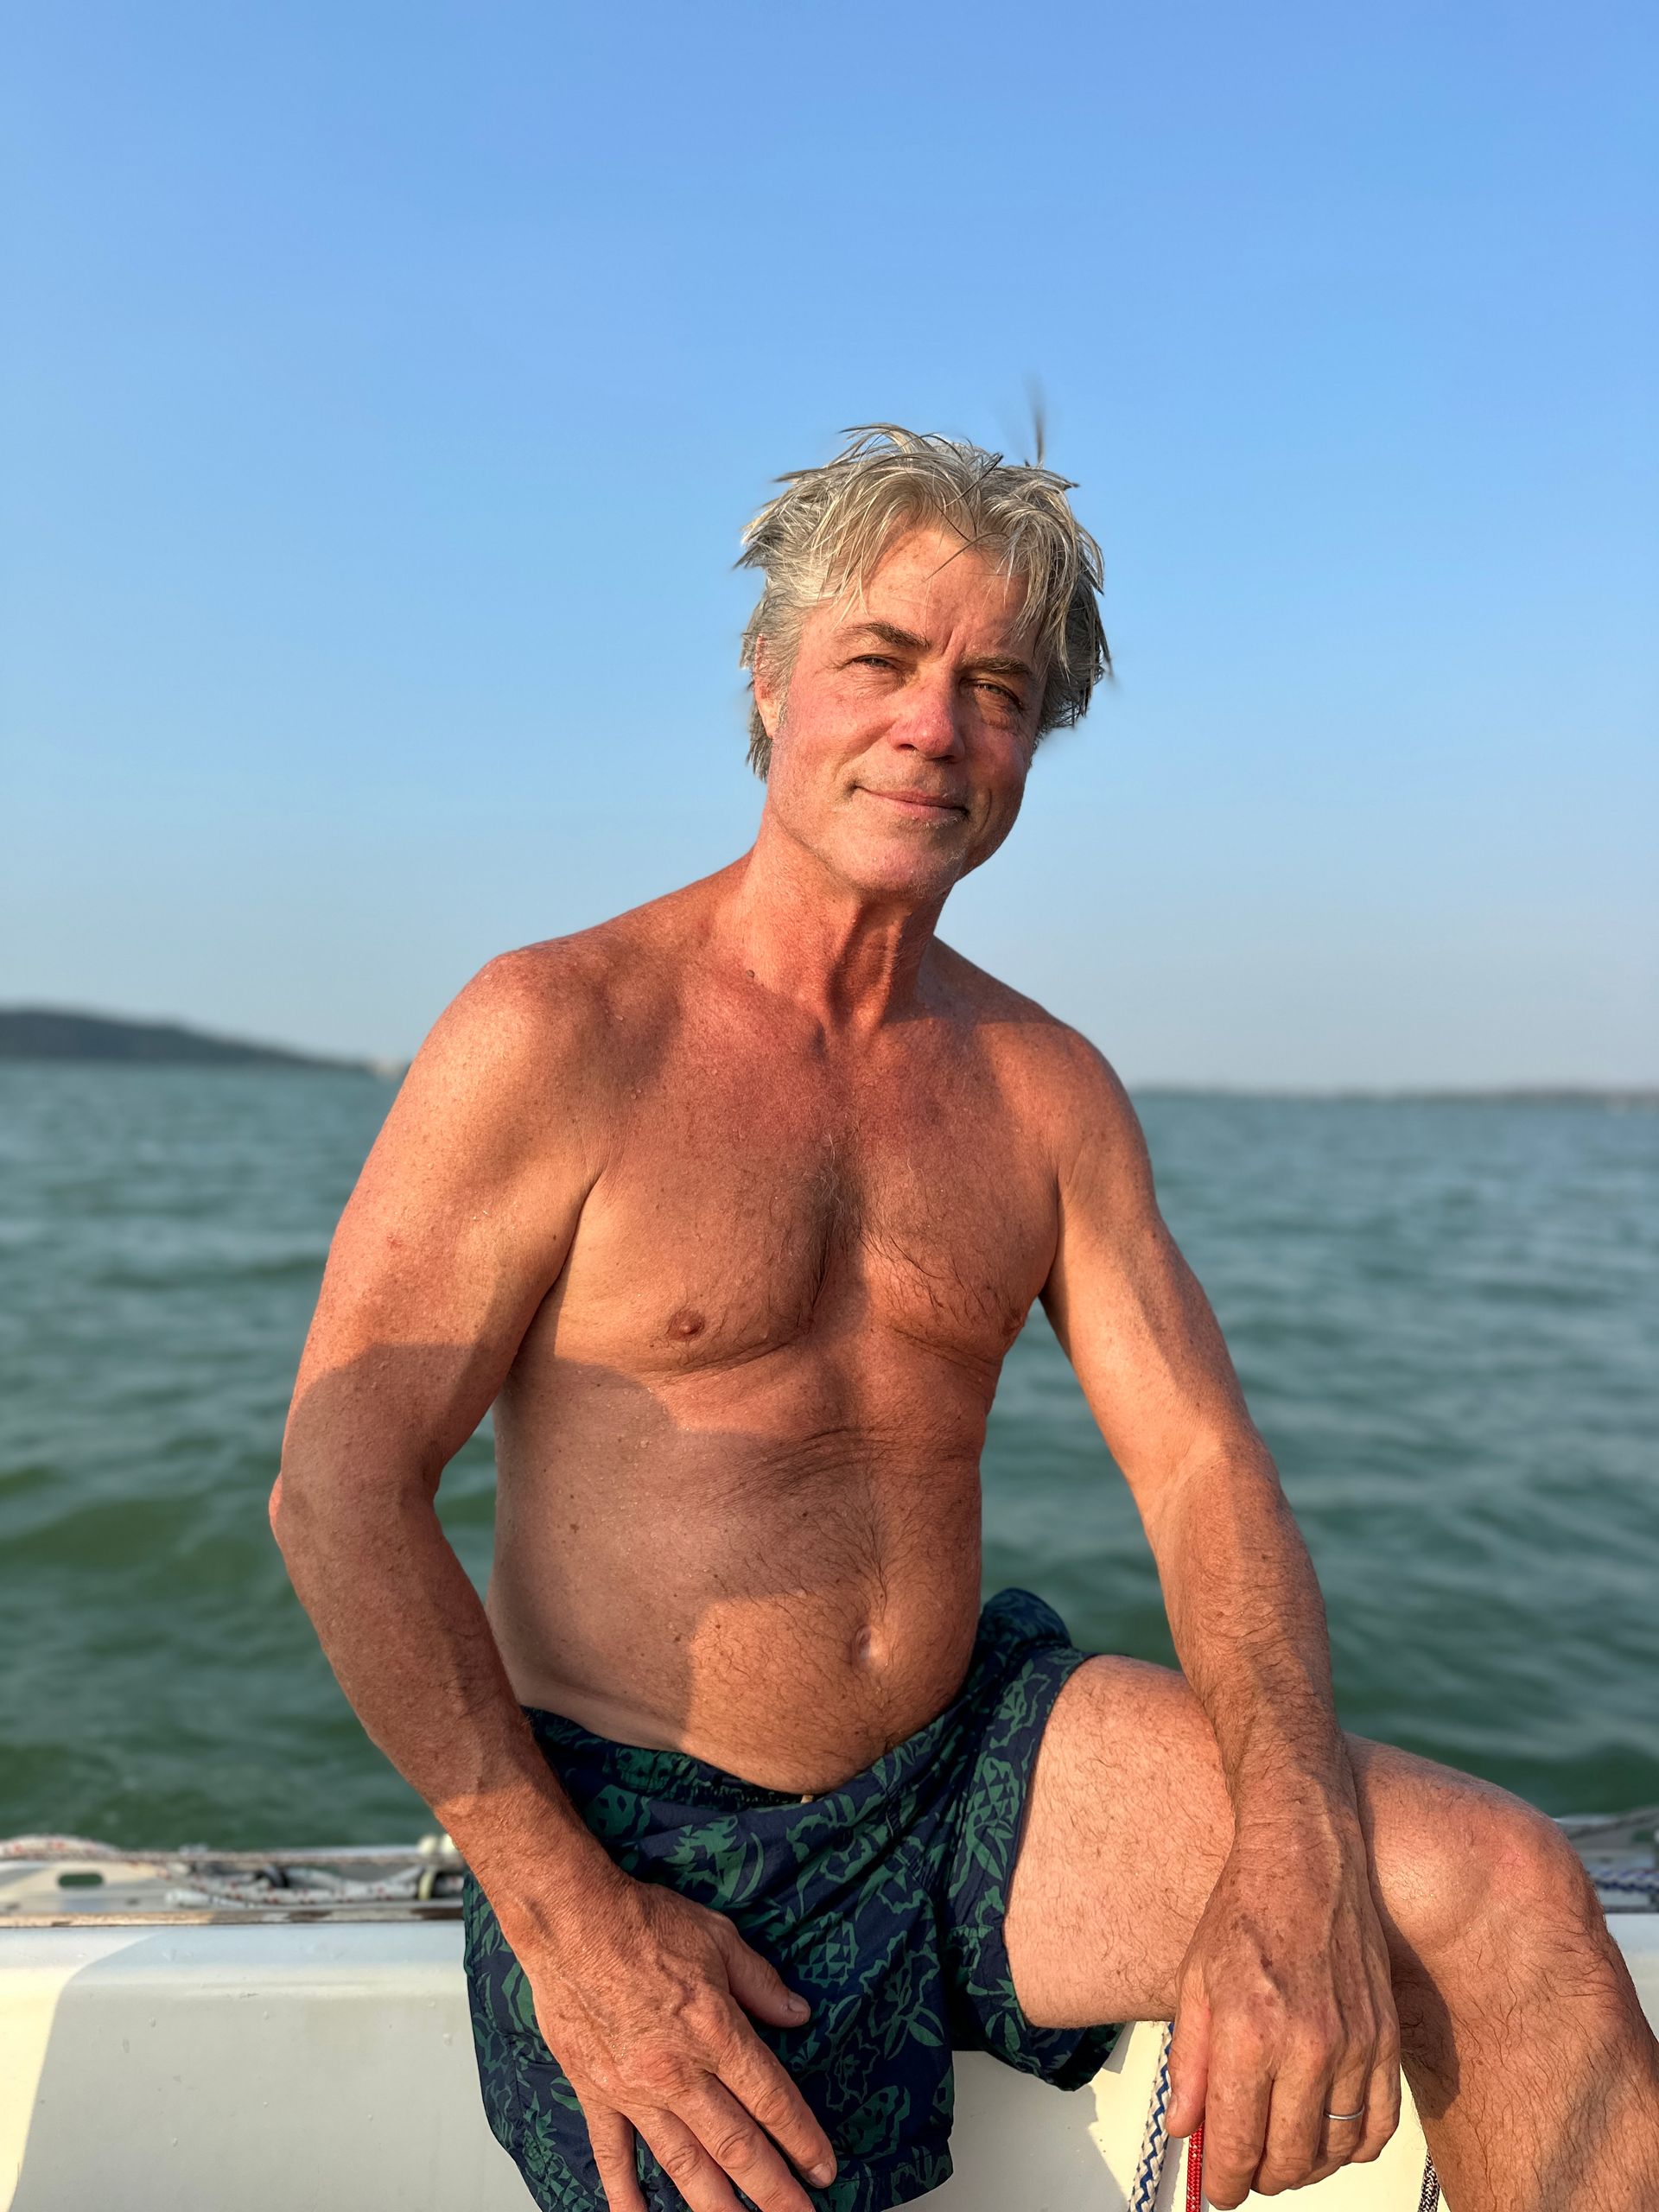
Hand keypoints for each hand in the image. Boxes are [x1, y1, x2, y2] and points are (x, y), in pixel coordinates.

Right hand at [514, 1867, 837, 2211]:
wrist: (572, 1921)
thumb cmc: (643, 1922)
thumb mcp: (719, 1938)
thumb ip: (761, 1983)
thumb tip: (798, 2013)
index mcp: (716, 2032)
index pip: (772, 2100)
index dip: (803, 2139)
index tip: (824, 2168)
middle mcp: (679, 2072)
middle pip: (737, 2146)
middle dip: (773, 2190)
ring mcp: (635, 2090)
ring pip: (684, 2164)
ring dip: (716, 2205)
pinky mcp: (597, 2093)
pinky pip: (613, 2154)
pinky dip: (626, 2193)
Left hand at [1163, 1808, 1401, 2205]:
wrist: (1305, 1854)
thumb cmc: (1246, 1909)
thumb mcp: (1194, 1980)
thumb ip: (1189, 2064)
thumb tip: (1184, 2128)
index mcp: (1249, 2030)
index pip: (1236, 2143)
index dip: (1222, 2181)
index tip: (1215, 2189)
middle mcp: (1308, 2044)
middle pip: (1287, 2159)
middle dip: (1259, 2176)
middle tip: (1242, 2167)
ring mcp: (1355, 2044)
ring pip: (1333, 2150)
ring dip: (1304, 2166)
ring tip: (1279, 2150)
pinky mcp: (1386, 2039)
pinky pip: (1378, 2126)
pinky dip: (1352, 2146)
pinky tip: (1327, 2135)